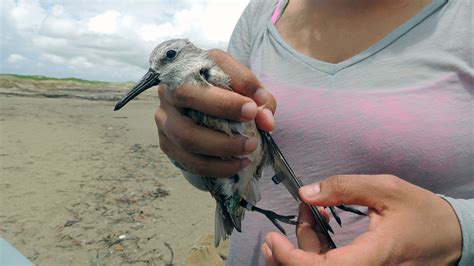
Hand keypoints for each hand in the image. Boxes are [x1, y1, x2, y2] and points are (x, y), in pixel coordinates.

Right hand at [154, 49, 275, 177]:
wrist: (207, 110)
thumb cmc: (228, 94)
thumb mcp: (247, 89)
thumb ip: (261, 99)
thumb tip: (266, 120)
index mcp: (190, 67)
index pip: (205, 74)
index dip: (229, 94)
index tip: (253, 109)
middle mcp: (170, 89)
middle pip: (187, 97)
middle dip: (222, 113)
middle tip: (252, 136)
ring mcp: (165, 118)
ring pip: (186, 136)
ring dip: (221, 148)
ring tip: (249, 150)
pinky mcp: (166, 143)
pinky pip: (188, 160)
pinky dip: (216, 167)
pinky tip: (237, 165)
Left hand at [262, 175, 461, 264]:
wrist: (453, 237)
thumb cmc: (424, 213)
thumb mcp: (387, 189)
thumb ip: (344, 188)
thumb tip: (306, 193)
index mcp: (373, 256)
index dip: (292, 260)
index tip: (272, 240)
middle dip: (287, 258)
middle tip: (271, 237)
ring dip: (301, 251)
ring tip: (300, 217)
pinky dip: (318, 251)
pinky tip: (317, 225)